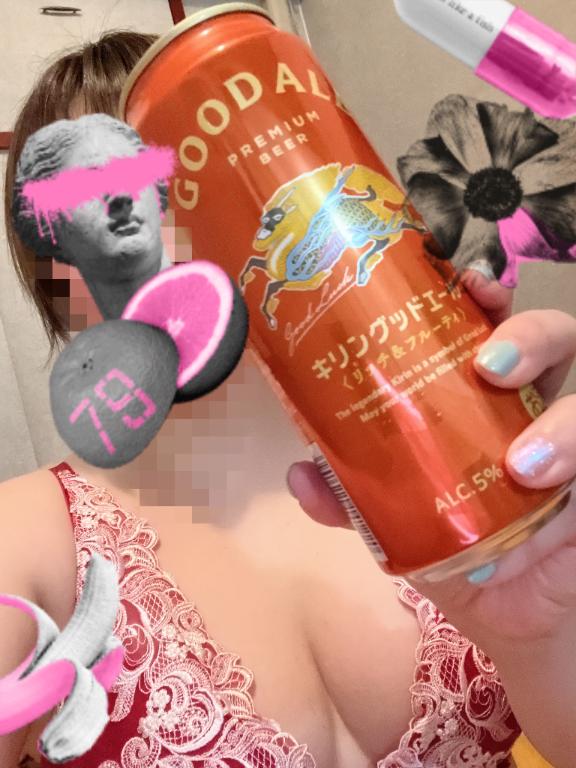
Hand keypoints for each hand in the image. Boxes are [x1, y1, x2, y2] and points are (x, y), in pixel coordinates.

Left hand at [286, 269, 575, 647]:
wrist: (505, 613)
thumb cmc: (456, 547)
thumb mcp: (397, 519)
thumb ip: (354, 495)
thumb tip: (301, 473)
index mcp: (486, 395)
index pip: (495, 325)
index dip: (487, 296)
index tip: (466, 283)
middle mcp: (538, 407)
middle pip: (558, 340)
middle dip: (531, 336)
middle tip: (489, 364)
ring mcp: (575, 446)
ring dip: (564, 425)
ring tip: (523, 462)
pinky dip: (574, 478)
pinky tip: (544, 494)